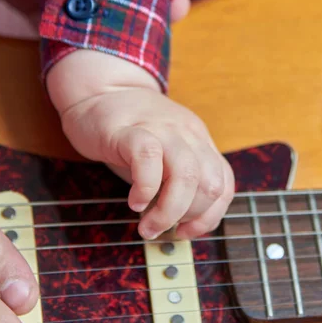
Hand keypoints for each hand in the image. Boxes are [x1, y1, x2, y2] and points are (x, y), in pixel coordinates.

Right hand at [47, 51, 234, 239]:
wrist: (97, 91)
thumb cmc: (127, 132)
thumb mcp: (161, 156)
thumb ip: (173, 183)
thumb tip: (175, 225)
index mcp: (198, 141)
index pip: (224, 184)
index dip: (210, 217)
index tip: (185, 232)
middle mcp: (187, 134)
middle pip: (209, 185)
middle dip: (188, 218)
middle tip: (160, 229)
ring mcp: (161, 129)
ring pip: (187, 176)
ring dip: (169, 212)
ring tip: (147, 225)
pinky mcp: (130, 131)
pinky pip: (149, 160)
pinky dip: (145, 189)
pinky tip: (134, 201)